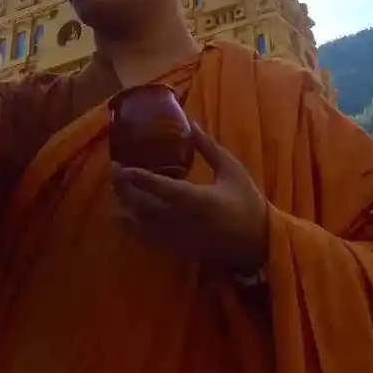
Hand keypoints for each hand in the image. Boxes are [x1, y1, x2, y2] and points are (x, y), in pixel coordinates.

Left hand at [111, 123, 268, 275]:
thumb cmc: (248, 203)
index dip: (137, 177)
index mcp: (195, 199)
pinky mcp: (178, 248)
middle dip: (124, 188)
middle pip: (142, 205)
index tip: (119, 166)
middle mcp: (181, 220)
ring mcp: (177, 237)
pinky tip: (122, 215)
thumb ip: (209, 147)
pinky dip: (131, 226)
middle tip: (113, 169)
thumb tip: (191, 124)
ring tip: (115, 188)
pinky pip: (147, 238)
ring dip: (125, 206)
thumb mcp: (231, 169)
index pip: (159, 187)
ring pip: (141, 223)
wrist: (260, 244)